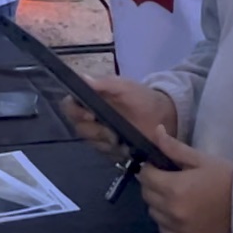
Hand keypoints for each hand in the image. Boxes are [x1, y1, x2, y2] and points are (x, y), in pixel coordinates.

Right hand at [61, 76, 176, 160]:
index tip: (89, 115)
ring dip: (105, 142)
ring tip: (122, 140)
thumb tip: (82, 78)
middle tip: (111, 132)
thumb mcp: (124, 86)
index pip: (69, 106)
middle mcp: (91, 117)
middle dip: (94, 131)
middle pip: (78, 127)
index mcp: (90, 99)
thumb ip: (104, 83)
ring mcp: (100, 134)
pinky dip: (115, 152)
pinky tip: (126, 147)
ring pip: (91, 142)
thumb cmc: (141, 97)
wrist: (163, 116)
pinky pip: (105, 154)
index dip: (74, 112)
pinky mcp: (110, 148)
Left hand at [137, 126, 232, 232]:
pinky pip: (165, 231)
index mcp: (174, 188)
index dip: (149, 168)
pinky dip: (167, 222)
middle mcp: (172, 210)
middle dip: (152, 184)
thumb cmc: (224, 177)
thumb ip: (174, 147)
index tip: (158, 166)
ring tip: (173, 196)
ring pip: (154, 214)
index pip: (145, 177)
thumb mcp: (200, 158)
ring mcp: (179, 228)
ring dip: (158, 204)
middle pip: (147, 196)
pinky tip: (178, 213)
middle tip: (166, 179)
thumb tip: (156, 131)